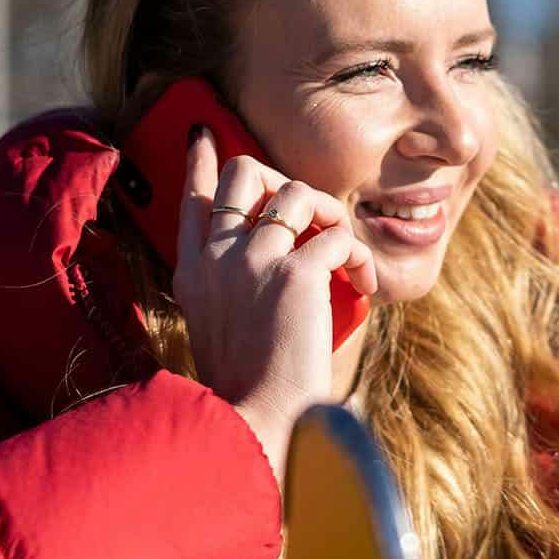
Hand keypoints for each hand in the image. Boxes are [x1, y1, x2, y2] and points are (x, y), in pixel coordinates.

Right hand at [174, 130, 377, 478]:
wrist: (257, 421)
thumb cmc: (251, 391)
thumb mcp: (220, 332)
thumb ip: (231, 292)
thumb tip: (269, 264)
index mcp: (194, 274)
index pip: (195, 200)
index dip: (202, 164)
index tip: (205, 137)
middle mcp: (217, 258)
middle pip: (246, 172)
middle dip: (286, 181)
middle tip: (313, 219)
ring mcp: (252, 261)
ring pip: (297, 192)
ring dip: (332, 216)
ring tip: (343, 255)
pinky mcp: (293, 274)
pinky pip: (338, 237)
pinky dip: (359, 257)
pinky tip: (365, 283)